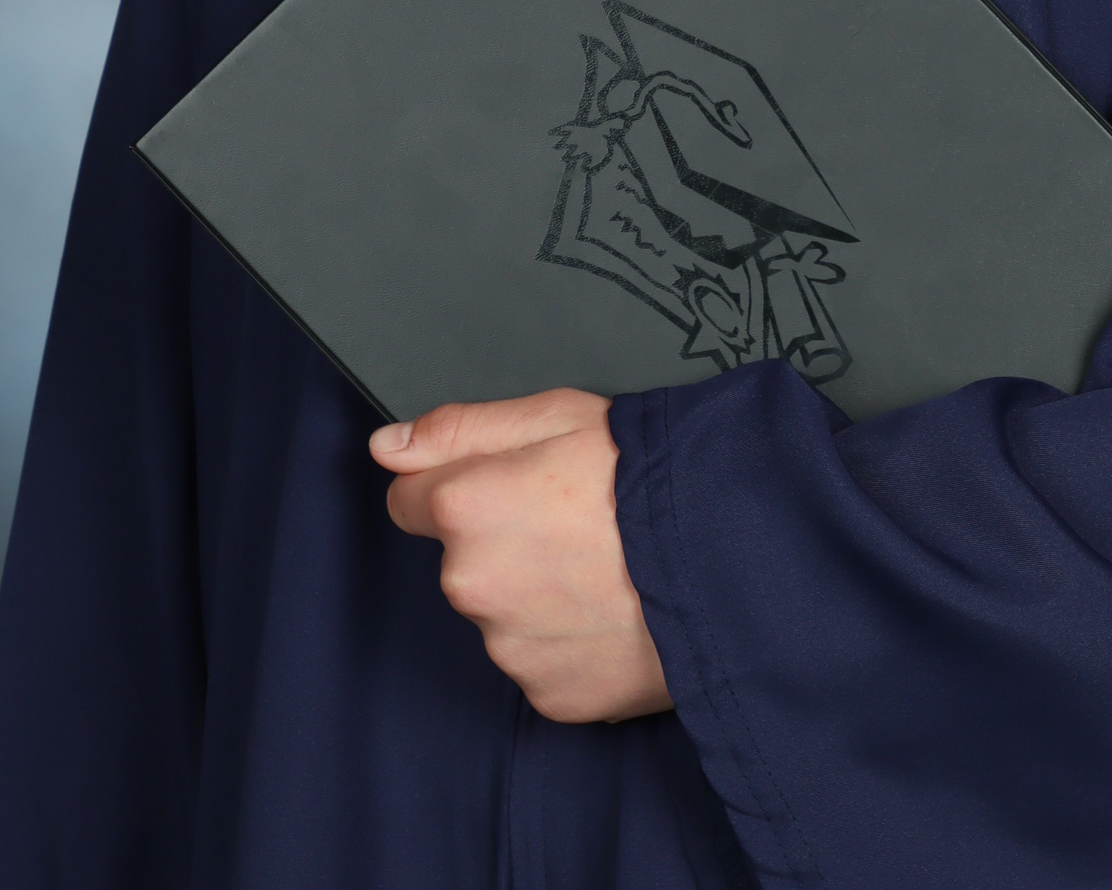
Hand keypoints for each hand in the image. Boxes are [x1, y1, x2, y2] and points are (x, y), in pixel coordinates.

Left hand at [371, 389, 672, 723]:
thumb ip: (460, 429)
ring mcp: (509, 648)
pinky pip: (542, 662)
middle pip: (462, 560)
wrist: (725, 557)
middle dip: (500, 541)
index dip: (457, 486)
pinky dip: (568, 642)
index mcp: (466, 507)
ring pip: (502, 614)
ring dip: (535, 594)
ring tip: (604, 568)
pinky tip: (613, 611)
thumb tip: (386, 447)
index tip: (504, 486)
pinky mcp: (549, 697)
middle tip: (574, 520)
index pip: (409, 501)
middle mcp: (472, 584)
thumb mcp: (556, 415)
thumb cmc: (647, 476)